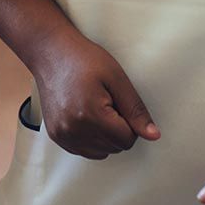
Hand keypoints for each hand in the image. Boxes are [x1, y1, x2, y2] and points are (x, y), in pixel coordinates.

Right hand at [32, 30, 160, 159]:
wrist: (51, 51)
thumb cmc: (84, 59)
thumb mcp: (116, 77)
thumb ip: (135, 109)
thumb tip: (154, 135)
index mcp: (90, 115)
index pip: (127, 139)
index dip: (129, 121)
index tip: (119, 101)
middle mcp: (73, 130)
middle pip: (114, 147)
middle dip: (117, 127)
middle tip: (106, 100)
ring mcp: (62, 135)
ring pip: (101, 152)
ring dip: (104, 135)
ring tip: (94, 106)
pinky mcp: (55, 136)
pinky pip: (84, 150)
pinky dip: (90, 137)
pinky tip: (84, 113)